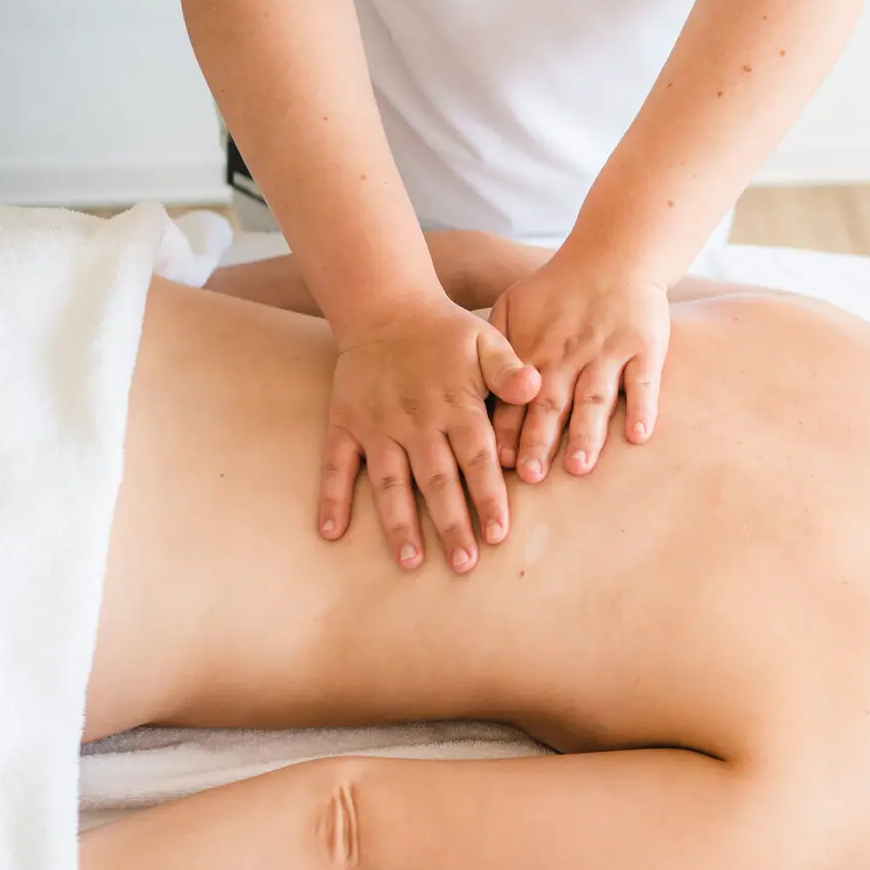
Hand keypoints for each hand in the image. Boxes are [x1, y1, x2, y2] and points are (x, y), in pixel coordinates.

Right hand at [323, 291, 540, 571]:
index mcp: (456, 406)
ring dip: (399, 523)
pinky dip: (332, 498)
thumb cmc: (446, 332)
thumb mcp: (487, 341)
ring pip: (390, 482)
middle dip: (451, 523)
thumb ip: (510, 370)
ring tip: (410, 561)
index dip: (488, 496)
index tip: (498, 533)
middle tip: (464, 563)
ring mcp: (377, 426)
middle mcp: (416, 422)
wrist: (385, 306)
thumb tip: (537, 387)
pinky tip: (332, 533)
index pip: (477, 459)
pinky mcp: (346, 424)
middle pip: (437, 481)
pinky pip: (336, 465)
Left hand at [488, 250, 669, 480]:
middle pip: (552, 403)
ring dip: (587, 433)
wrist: (613, 254)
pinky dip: (642, 409)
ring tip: (579, 466)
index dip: (507, 429)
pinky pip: (643, 382)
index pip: (516, 397)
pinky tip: (638, 436)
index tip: (499, 462)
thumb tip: (471, 395)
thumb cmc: (558, 289)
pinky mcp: (644, 348)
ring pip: (595, 398)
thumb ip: (495, 348)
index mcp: (535, 350)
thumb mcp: (513, 305)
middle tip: (532, 475)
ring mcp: (608, 352)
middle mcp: (569, 355)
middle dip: (540, 440)